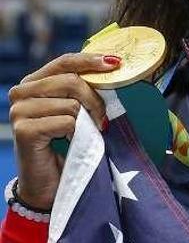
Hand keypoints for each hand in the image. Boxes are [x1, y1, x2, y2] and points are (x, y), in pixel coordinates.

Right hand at [8, 53, 119, 210]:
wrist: (51, 182)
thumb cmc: (67, 143)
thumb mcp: (77, 109)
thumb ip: (83, 88)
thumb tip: (113, 65)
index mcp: (34, 82)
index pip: (65, 61)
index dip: (91, 60)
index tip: (116, 63)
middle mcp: (21, 92)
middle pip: (71, 81)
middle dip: (95, 99)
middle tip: (102, 118)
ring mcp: (19, 111)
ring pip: (71, 103)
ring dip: (87, 120)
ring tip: (83, 133)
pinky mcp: (24, 130)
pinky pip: (66, 122)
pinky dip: (76, 133)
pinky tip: (69, 141)